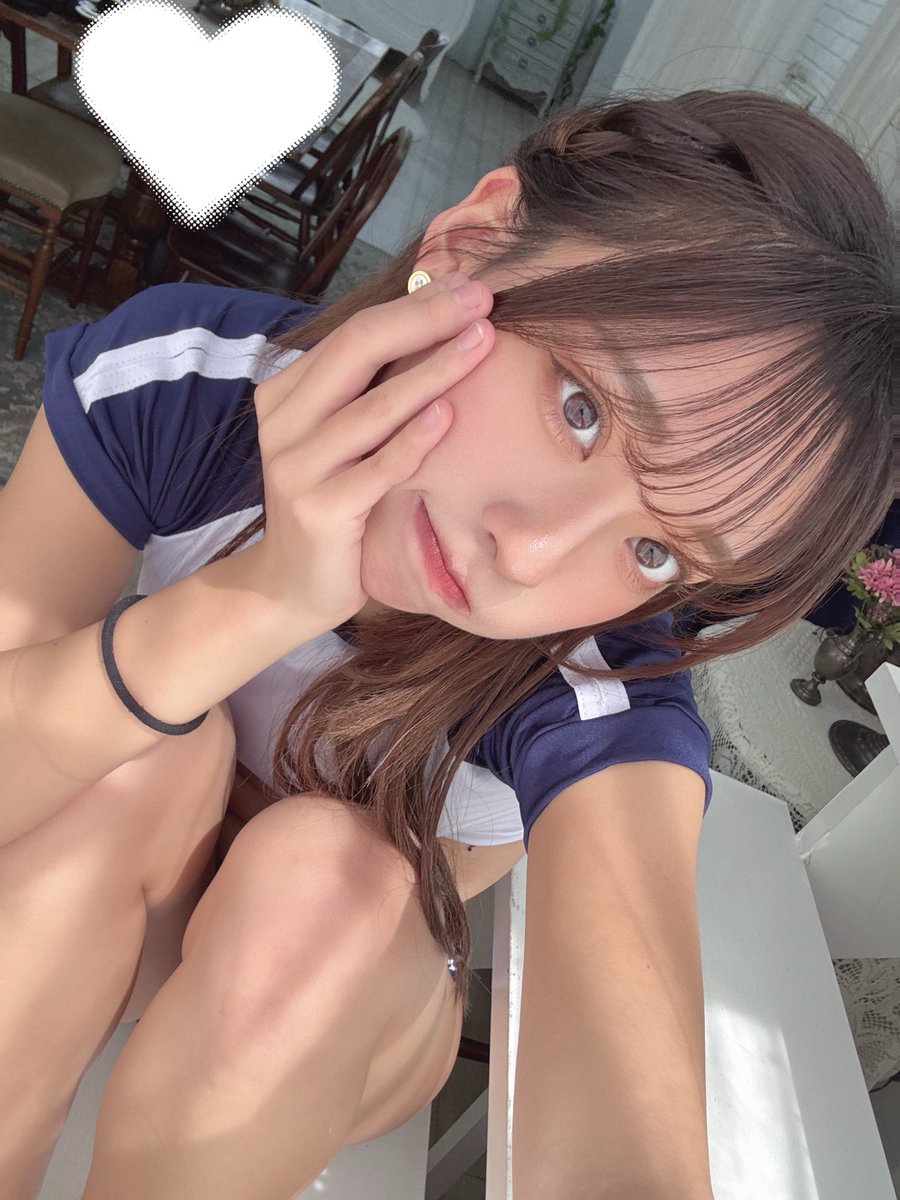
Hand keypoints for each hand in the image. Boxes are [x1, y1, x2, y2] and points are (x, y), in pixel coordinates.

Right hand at [236, 273, 493, 632]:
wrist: (293, 585)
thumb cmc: (333, 503)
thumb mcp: (341, 440)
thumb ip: (367, 392)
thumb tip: (437, 323)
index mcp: (285, 395)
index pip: (353, 333)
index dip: (413, 306)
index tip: (467, 286)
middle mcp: (282, 424)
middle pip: (357, 351)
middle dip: (425, 320)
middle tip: (481, 300)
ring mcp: (296, 468)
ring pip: (373, 408)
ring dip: (433, 370)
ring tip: (481, 341)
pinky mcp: (320, 511)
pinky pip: (377, 469)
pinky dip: (413, 440)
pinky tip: (449, 414)